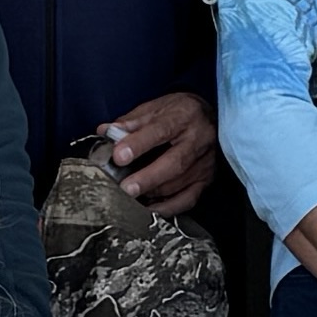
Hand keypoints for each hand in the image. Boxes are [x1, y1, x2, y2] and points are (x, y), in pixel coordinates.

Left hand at [102, 92, 221, 213]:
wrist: (212, 118)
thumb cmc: (181, 112)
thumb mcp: (156, 107)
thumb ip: (131, 122)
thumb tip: (105, 132)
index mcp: (183, 116)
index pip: (159, 131)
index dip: (138, 144)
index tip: (118, 155)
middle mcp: (198, 139)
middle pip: (174, 163)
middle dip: (147, 178)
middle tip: (125, 188)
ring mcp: (204, 162)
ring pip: (178, 184)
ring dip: (152, 194)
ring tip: (129, 198)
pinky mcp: (206, 180)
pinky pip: (187, 199)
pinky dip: (167, 208)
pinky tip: (148, 209)